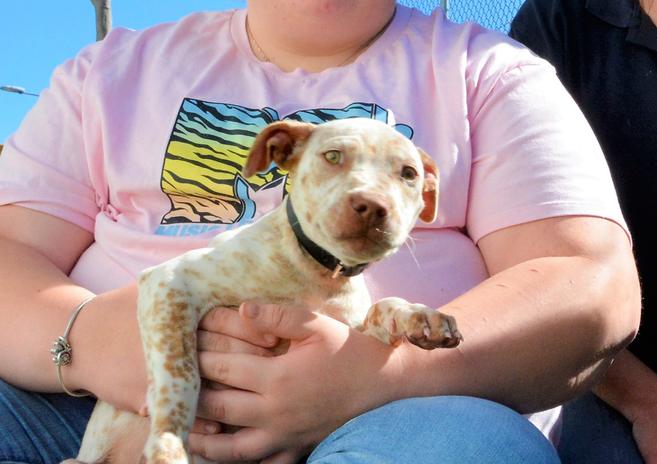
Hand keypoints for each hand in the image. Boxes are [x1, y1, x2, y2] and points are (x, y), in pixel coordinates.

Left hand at [188, 302, 398, 460]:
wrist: (386, 382)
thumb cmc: (351, 350)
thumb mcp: (318, 325)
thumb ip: (279, 315)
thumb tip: (243, 309)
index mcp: (278, 378)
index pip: (223, 369)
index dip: (199, 359)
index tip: (182, 351)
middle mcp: (275, 411)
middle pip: (218, 408)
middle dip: (191, 398)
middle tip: (167, 391)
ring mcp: (285, 435)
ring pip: (232, 449)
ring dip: (204, 442)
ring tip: (184, 433)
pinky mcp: (297, 448)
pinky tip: (226, 457)